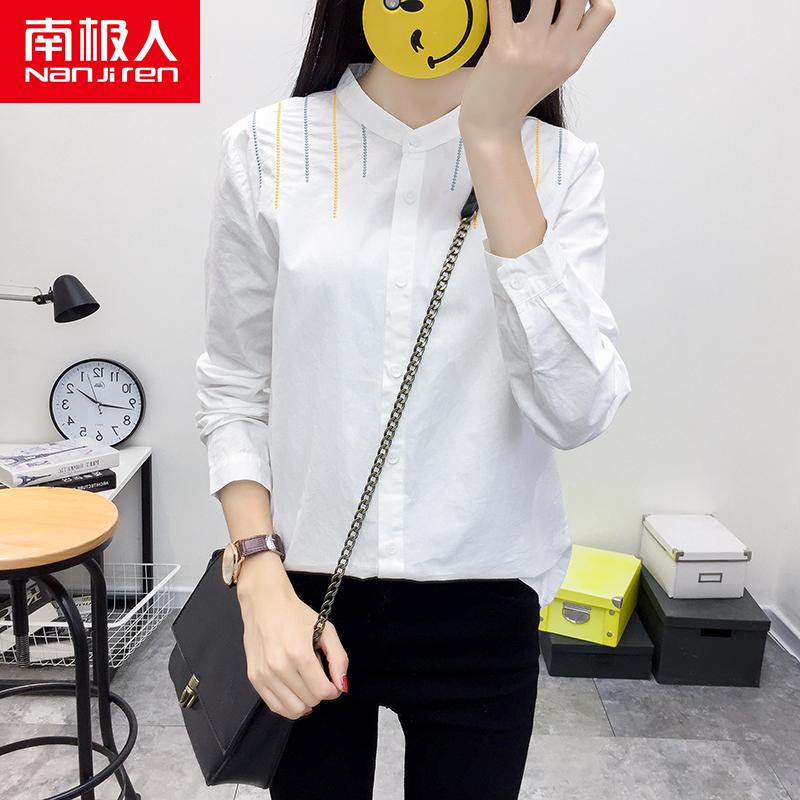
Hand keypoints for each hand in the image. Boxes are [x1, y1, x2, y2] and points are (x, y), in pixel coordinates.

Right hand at [235, 553, 347, 719]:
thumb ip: (339, 659)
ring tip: (305, 682)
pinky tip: (294, 691)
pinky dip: (289, 705)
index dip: (333, 690)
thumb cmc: (296, 615)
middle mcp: (279, 666)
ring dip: (305, 701)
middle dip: (319, 692)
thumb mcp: (326, 630)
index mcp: (299, 653)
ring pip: (293, 709)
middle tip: (316, 674)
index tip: (332, 681)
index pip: (322, 691)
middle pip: (309, 701)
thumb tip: (342, 687)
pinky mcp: (254, 677)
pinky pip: (275, 706)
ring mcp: (264, 674)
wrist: (265, 603)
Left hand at [459, 0, 615, 136]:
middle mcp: (558, 51)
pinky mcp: (503, 47)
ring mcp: (532, 49)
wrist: (492, 126)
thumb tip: (570, 8)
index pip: (604, 12)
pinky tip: (500, 0)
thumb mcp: (554, 72)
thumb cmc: (517, 96)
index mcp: (573, 57)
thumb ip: (566, 42)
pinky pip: (501, 4)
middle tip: (545, 1)